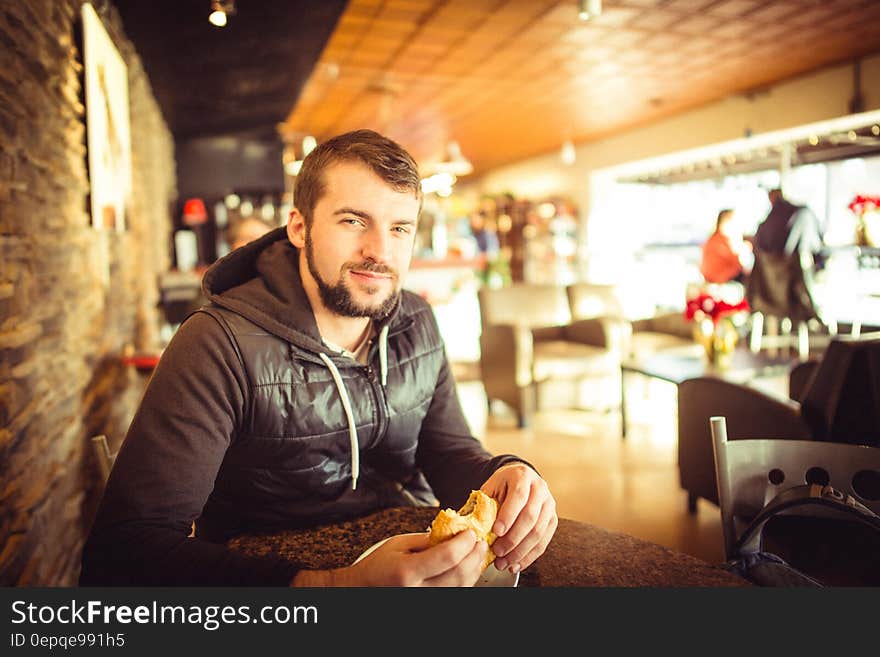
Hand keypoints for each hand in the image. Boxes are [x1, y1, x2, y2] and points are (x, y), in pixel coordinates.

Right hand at [291, 530, 488, 586]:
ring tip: (477, 552)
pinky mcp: (430, 605)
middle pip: (459, 575)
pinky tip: (468, 568)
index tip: (471, 532)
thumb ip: (426, 539)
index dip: (464, 544)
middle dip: (475, 555)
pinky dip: (466, 580)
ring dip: (474, 568)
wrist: (362, 590)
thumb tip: (453, 533)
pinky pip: (455, 594)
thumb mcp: (397, 544)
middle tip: (479, 541)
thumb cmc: (377, 567)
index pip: (447, 557)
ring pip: (461, 587)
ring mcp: (426, 602)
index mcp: (407, 572)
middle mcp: (419, 592)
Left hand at [480, 463, 556, 573]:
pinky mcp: (552, 520)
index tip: (496, 531)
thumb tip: (475, 529)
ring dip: (520, 552)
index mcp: (522, 475)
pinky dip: (529, 556)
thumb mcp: (491, 487)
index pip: (518, 496)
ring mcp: (549, 504)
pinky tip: (516, 564)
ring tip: (504, 563)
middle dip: (513, 538)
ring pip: (538, 532)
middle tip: (497, 552)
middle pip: (530, 516)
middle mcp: (540, 488)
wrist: (519, 480)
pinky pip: (543, 541)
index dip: (508, 515)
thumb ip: (485, 504)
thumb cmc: (502, 486)